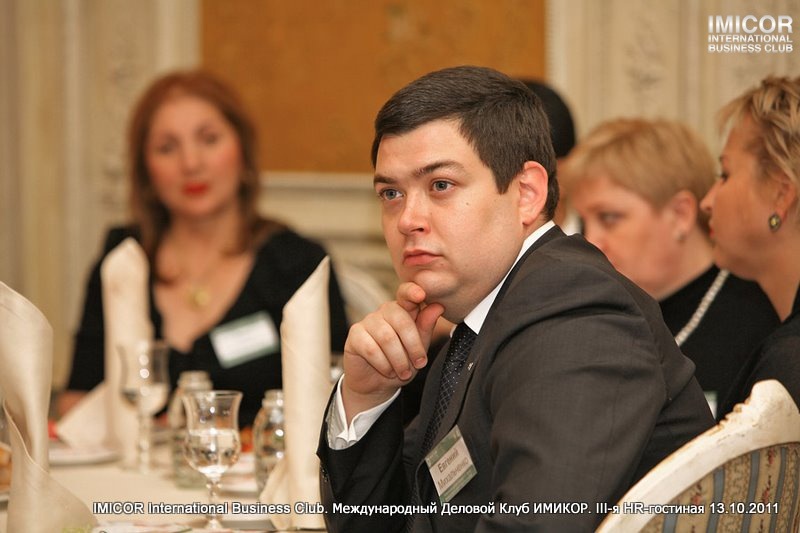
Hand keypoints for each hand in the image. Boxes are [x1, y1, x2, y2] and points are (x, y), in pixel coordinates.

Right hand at [341, 282, 443, 421]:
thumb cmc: (400, 363)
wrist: (376, 384)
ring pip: (387, 338)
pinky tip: (388, 371)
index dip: (412, 291)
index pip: (406, 293)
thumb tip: (438, 306)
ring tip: (404, 372)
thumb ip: (426, 328)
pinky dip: (383, 364)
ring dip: (399, 360)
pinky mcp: (355, 335)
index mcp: (403, 310)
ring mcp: (368, 321)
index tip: (421, 294)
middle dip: (413, 346)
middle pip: (401, 320)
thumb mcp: (419, 349)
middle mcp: (384, 311)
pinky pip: (370, 348)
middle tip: (419, 364)